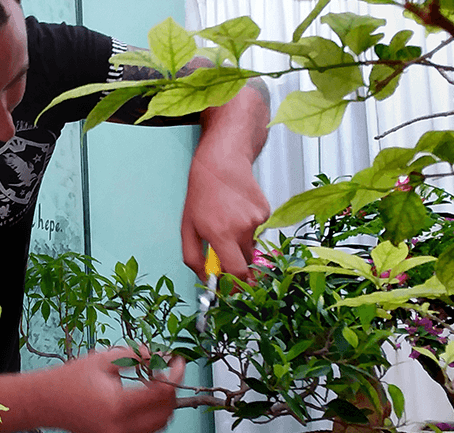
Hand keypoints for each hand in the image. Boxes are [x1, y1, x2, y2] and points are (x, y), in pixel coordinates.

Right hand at [50, 346, 184, 432]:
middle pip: (166, 413)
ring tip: (158, 381)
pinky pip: (146, 430)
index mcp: (118, 406)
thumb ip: (136, 356)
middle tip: (171, 369)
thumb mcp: (105, 359)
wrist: (46, 400)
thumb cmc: (70, 379)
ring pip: (159, 425)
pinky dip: (153, 414)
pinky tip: (146, 396)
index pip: (162, 393)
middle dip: (173, 389)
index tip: (178, 361)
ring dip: (165, 403)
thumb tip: (159, 354)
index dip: (176, 374)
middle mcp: (121, 427)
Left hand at [181, 143, 270, 283]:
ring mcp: (256, 220)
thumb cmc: (202, 191)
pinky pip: (258, 231)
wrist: (222, 162)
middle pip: (245, 262)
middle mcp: (241, 229)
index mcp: (220, 234)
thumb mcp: (187, 227)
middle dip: (236, 261)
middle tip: (224, 246)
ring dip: (240, 241)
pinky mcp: (265, 212)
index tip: (233, 291)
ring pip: (251, 245)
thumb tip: (204, 278)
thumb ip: (193, 257)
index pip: (236, 273)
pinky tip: (238, 209)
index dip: (236, 286)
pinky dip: (248, 226)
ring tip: (227, 218)